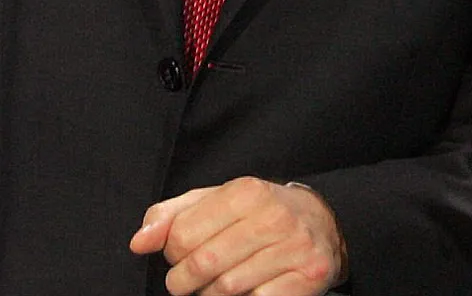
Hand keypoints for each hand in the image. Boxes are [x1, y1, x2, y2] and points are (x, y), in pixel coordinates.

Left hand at [129, 177, 344, 295]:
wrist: (324, 222)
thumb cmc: (259, 214)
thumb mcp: (217, 202)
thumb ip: (172, 216)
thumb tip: (140, 242)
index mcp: (247, 192)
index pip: (182, 235)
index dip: (173, 253)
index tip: (184, 254)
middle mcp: (274, 216)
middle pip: (202, 265)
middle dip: (185, 281)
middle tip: (190, 280)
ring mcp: (294, 247)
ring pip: (225, 289)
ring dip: (212, 295)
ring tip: (219, 284)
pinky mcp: (308, 276)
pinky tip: (249, 289)